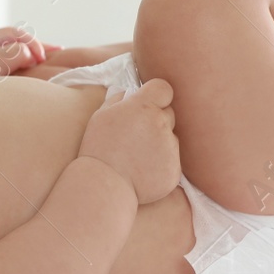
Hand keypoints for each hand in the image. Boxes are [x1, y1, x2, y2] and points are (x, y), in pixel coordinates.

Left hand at [0, 26, 60, 82]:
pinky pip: (14, 70)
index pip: (16, 34)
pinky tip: (38, 79)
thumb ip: (10, 55)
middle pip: (19, 44)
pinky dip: (28, 71)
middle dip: (39, 49)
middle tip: (59, 54)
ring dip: (34, 60)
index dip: (33, 43)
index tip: (42, 57)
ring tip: (53, 64)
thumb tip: (29, 53)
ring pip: (18, 57)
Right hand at [78, 77, 180, 204]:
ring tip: (136, 157)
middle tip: (136, 136)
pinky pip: (171, 161)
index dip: (157, 95)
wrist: (104, 185)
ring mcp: (170, 148)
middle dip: (156, 120)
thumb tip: (128, 93)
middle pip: (169, 114)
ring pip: (171, 139)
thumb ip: (118, 99)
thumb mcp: (101, 116)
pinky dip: (160, 165)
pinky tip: (142, 171)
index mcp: (143, 107)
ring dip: (159, 144)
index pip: (164, 89)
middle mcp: (161, 124)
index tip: (149, 103)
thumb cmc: (98, 148)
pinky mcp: (175, 169)